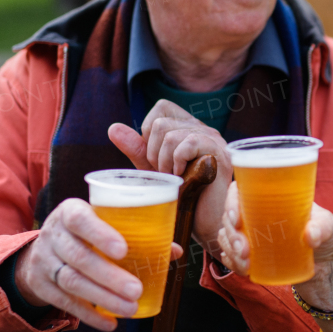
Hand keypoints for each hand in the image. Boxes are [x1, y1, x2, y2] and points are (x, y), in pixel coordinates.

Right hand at [13, 198, 182, 331]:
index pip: (80, 220)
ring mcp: (44, 261)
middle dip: (109, 276)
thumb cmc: (83, 233)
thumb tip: (173, 251)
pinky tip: (110, 323)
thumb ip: (134, 233)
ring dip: (103, 298)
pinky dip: (89, 315)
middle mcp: (53, 235)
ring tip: (130, 307)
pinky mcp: (40, 285)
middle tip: (136, 290)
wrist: (41, 250)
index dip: (100, 235)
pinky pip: (64, 302)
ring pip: (71, 281)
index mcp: (70, 212)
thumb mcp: (100, 222)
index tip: (124, 250)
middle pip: (79, 257)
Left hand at [108, 99, 232, 252]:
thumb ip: (136, 148)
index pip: (161, 107)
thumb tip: (113, 127)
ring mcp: (213, 139)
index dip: (148, 132)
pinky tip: (184, 178)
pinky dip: (178, 163)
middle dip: (153, 153)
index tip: (156, 160)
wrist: (202, 223)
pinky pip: (188, 143)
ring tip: (174, 179)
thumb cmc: (180, 196)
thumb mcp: (152, 169)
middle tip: (166, 175)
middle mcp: (202, 128)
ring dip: (164, 162)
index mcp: (188, 127)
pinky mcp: (219, 152)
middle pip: (161, 123)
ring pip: (171, 135)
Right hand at [216, 181, 332, 331]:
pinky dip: (231, 262)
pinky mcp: (255, 257)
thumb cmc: (330, 239)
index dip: (231, 201)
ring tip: (245, 264)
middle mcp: (259, 216)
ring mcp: (255, 237)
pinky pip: (231, 256)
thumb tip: (309, 235)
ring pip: (227, 237)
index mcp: (273, 200)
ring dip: (229, 250)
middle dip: (231, 234)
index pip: (241, 191)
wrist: (332, 271)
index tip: (237, 220)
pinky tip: (241, 269)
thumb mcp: (331, 228)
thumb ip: (322, 228)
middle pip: (230, 217)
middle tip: (244, 250)